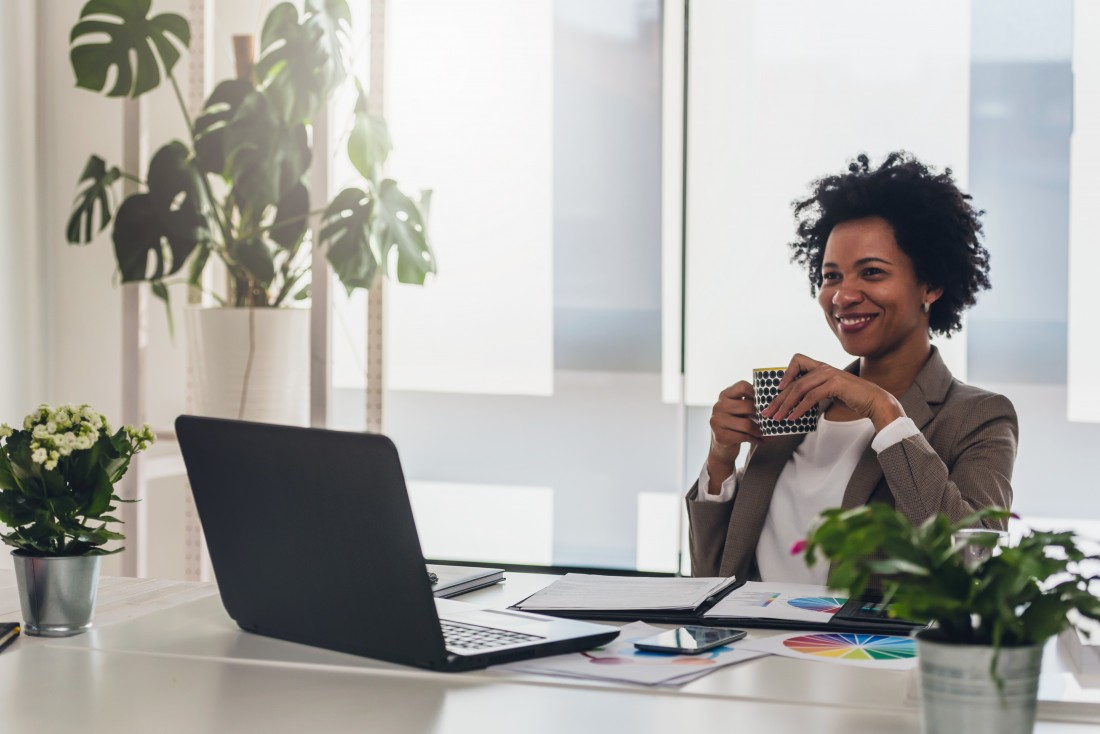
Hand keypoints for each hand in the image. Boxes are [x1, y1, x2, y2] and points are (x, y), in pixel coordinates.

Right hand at [706, 381, 762, 492]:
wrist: (722, 447)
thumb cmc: (735, 425)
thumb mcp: (739, 410)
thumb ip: (749, 402)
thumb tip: (773, 399)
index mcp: (724, 395)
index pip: (742, 386)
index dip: (756, 393)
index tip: (765, 402)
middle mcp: (718, 406)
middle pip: (747, 406)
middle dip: (762, 415)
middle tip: (771, 420)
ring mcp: (717, 421)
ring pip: (747, 424)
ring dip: (760, 431)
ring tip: (768, 433)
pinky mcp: (720, 436)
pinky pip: (744, 437)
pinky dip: (756, 440)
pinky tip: (761, 441)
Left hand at [762, 354, 903, 430]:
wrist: (875, 401)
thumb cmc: (853, 398)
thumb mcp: (830, 391)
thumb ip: (815, 391)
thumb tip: (795, 403)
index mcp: (822, 367)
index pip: (798, 360)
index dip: (785, 373)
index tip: (776, 389)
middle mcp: (824, 368)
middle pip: (794, 381)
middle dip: (778, 398)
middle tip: (768, 412)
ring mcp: (830, 375)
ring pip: (799, 388)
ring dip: (786, 405)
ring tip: (778, 418)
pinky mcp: (835, 385)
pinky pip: (811, 397)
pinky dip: (799, 408)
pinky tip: (793, 418)